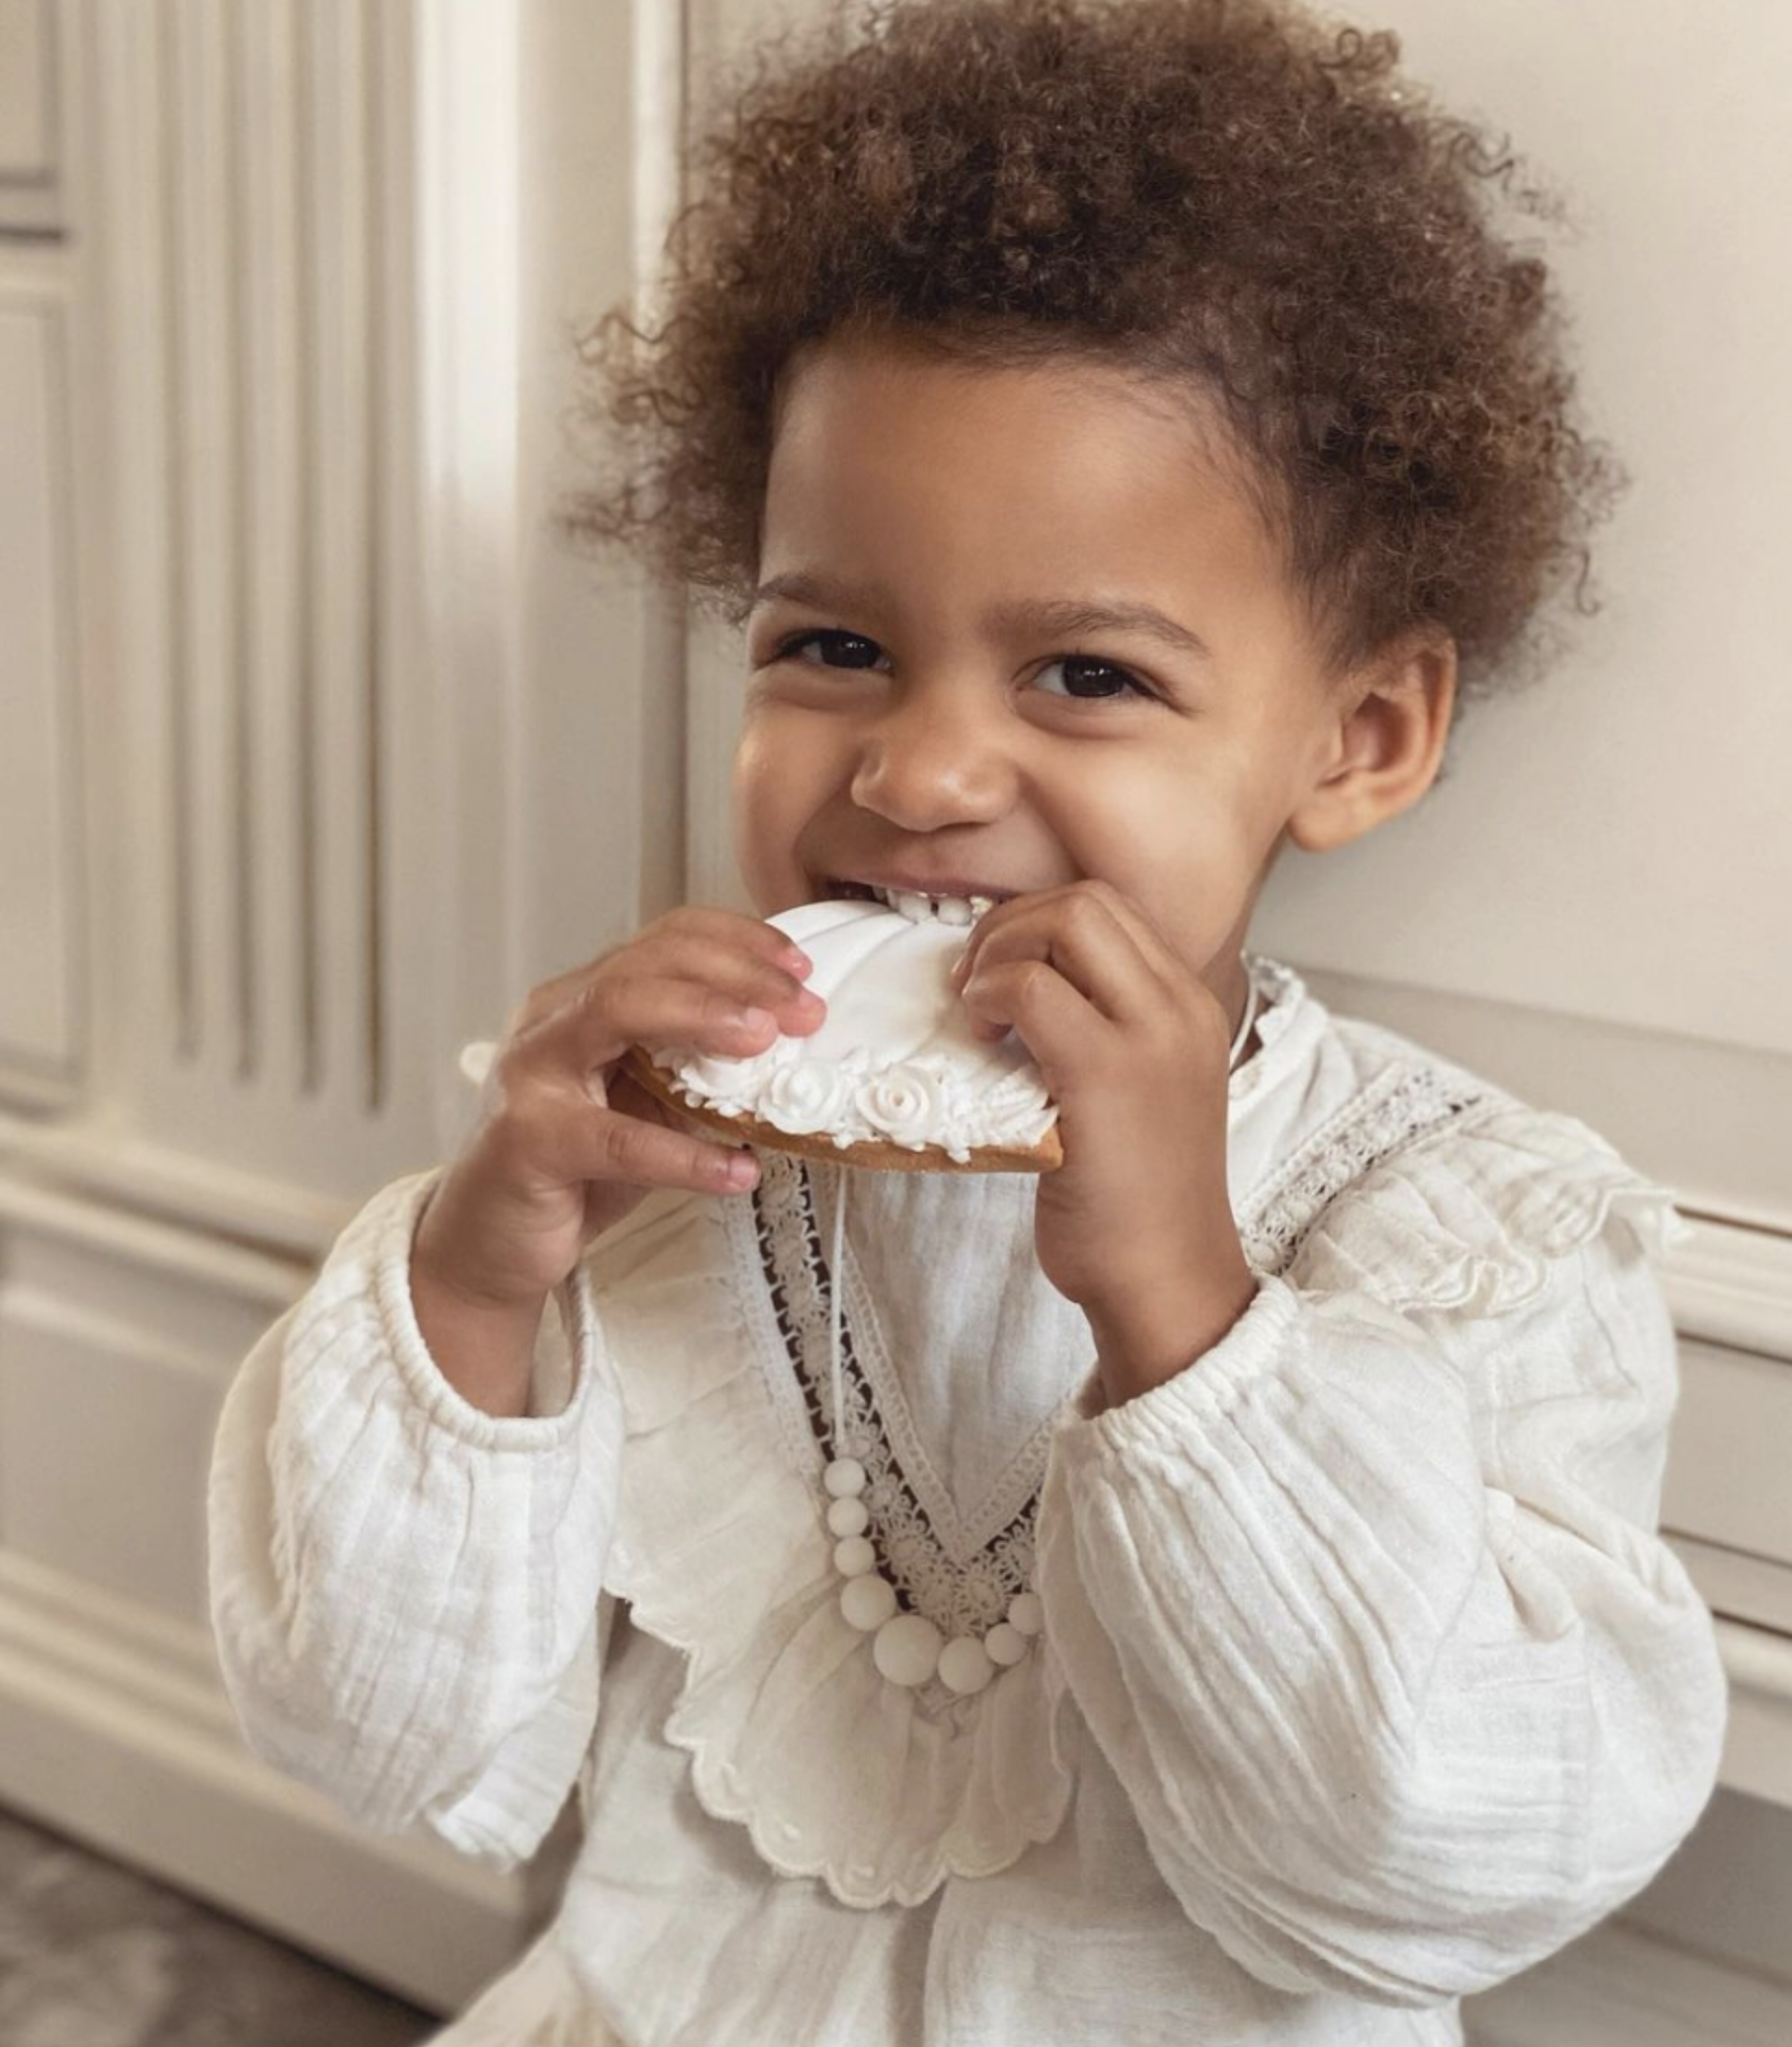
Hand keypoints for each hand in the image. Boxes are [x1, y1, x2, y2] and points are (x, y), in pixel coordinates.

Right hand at [414, 908, 824, 1312]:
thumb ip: (697, 1072)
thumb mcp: (647, 1110)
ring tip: (766, 1042)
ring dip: (703, 1018)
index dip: (737, 942)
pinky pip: (619, 1139)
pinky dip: (687, 1154)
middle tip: (802, 1009)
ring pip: (618, 1012)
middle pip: (647, 963)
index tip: (800, 968)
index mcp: (581, 1001)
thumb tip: (785, 1051)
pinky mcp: (527, 1141)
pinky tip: (737, 1170)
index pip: (663, 940)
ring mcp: (531, 1074)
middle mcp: (551, 1021)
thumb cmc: (573, 1173)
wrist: (489, 1246)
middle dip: (735, 975)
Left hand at [951, 882, 1257, 1403]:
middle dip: (1010, 925)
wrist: (1166, 1280)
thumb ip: (1101, 1032)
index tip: (1000, 975)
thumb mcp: (1138, 1093)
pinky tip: (978, 1038)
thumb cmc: (1135, 1201)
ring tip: (976, 1011)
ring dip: (998, 952)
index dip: (1037, 924)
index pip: (1111, 909)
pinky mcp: (1106, 1073)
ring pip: (1063, 923)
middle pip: (1086, 900)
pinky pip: (1030, 988)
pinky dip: (988, 995)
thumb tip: (1018, 987)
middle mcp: (1180, 1007)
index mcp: (1190, 1005)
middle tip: (974, 985)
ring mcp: (1150, 1036)